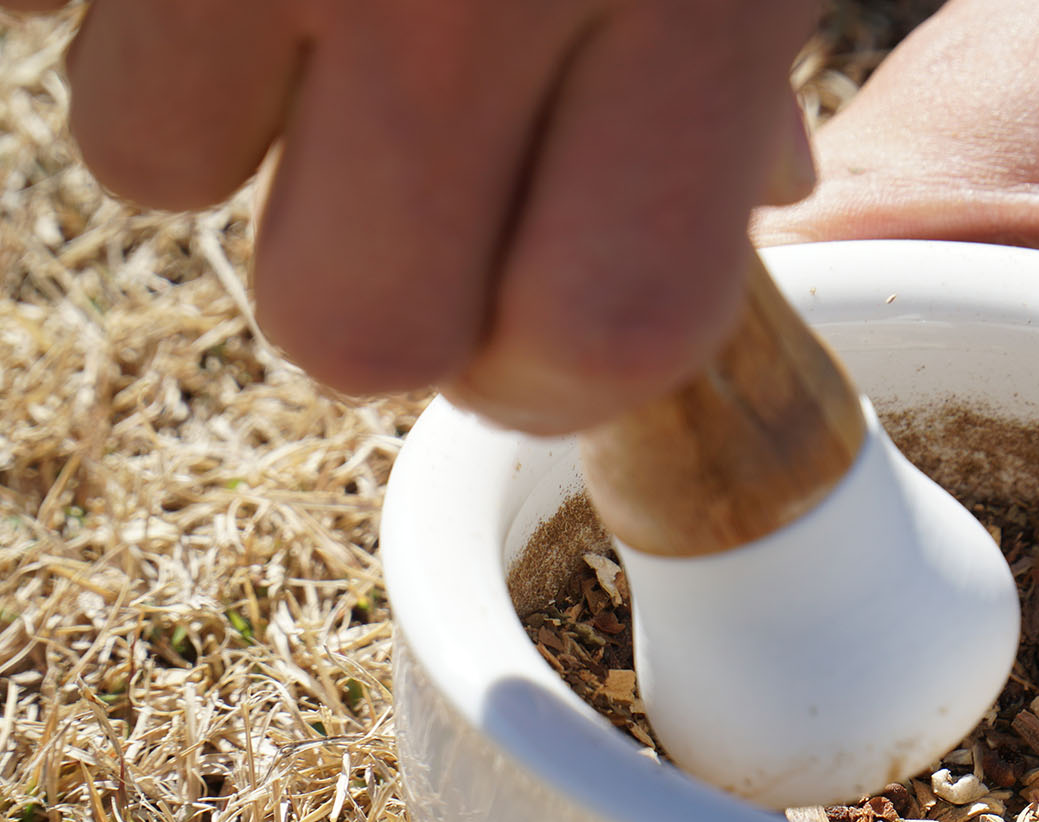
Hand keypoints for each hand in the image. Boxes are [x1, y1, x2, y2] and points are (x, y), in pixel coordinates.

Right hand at [30, 0, 817, 432]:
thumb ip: (742, 46)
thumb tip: (757, 189)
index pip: (601, 341)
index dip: (567, 361)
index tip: (562, 309)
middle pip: (350, 325)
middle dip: (388, 287)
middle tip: (430, 175)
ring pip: (147, 155)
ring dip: (221, 115)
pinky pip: (38, 8)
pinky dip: (116, 3)